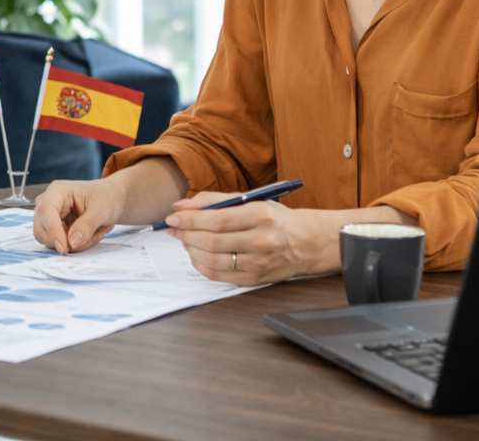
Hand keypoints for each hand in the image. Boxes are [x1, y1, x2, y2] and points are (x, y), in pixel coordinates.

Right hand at [33, 178, 124, 253]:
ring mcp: (50, 216)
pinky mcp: (54, 227)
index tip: (64, 248)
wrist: (112, 199)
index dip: (53, 231)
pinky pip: (57, 243)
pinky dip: (74, 245)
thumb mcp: (102, 209)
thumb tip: (71, 243)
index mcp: (58, 191)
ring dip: (71, 244)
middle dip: (63, 240)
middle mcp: (49, 202)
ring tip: (93, 236)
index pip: (46, 211)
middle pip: (41, 228)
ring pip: (48, 239)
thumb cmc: (107, 197)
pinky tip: (89, 237)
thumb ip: (86, 225)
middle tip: (90, 239)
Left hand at [164, 191, 335, 284]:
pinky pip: (219, 276)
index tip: (172, 217)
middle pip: (212, 241)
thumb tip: (181, 206)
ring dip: (190, 249)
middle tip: (172, 228)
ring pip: (213, 260)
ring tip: (184, 239)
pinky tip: (196, 254)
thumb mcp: (251, 200)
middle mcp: (262, 241)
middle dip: (185, 234)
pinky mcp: (255, 279)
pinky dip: (201, 265)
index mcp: (261, 216)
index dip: (190, 219)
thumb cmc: (275, 218)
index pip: (217, 219)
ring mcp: (259, 263)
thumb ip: (215, 200)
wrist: (306, 242)